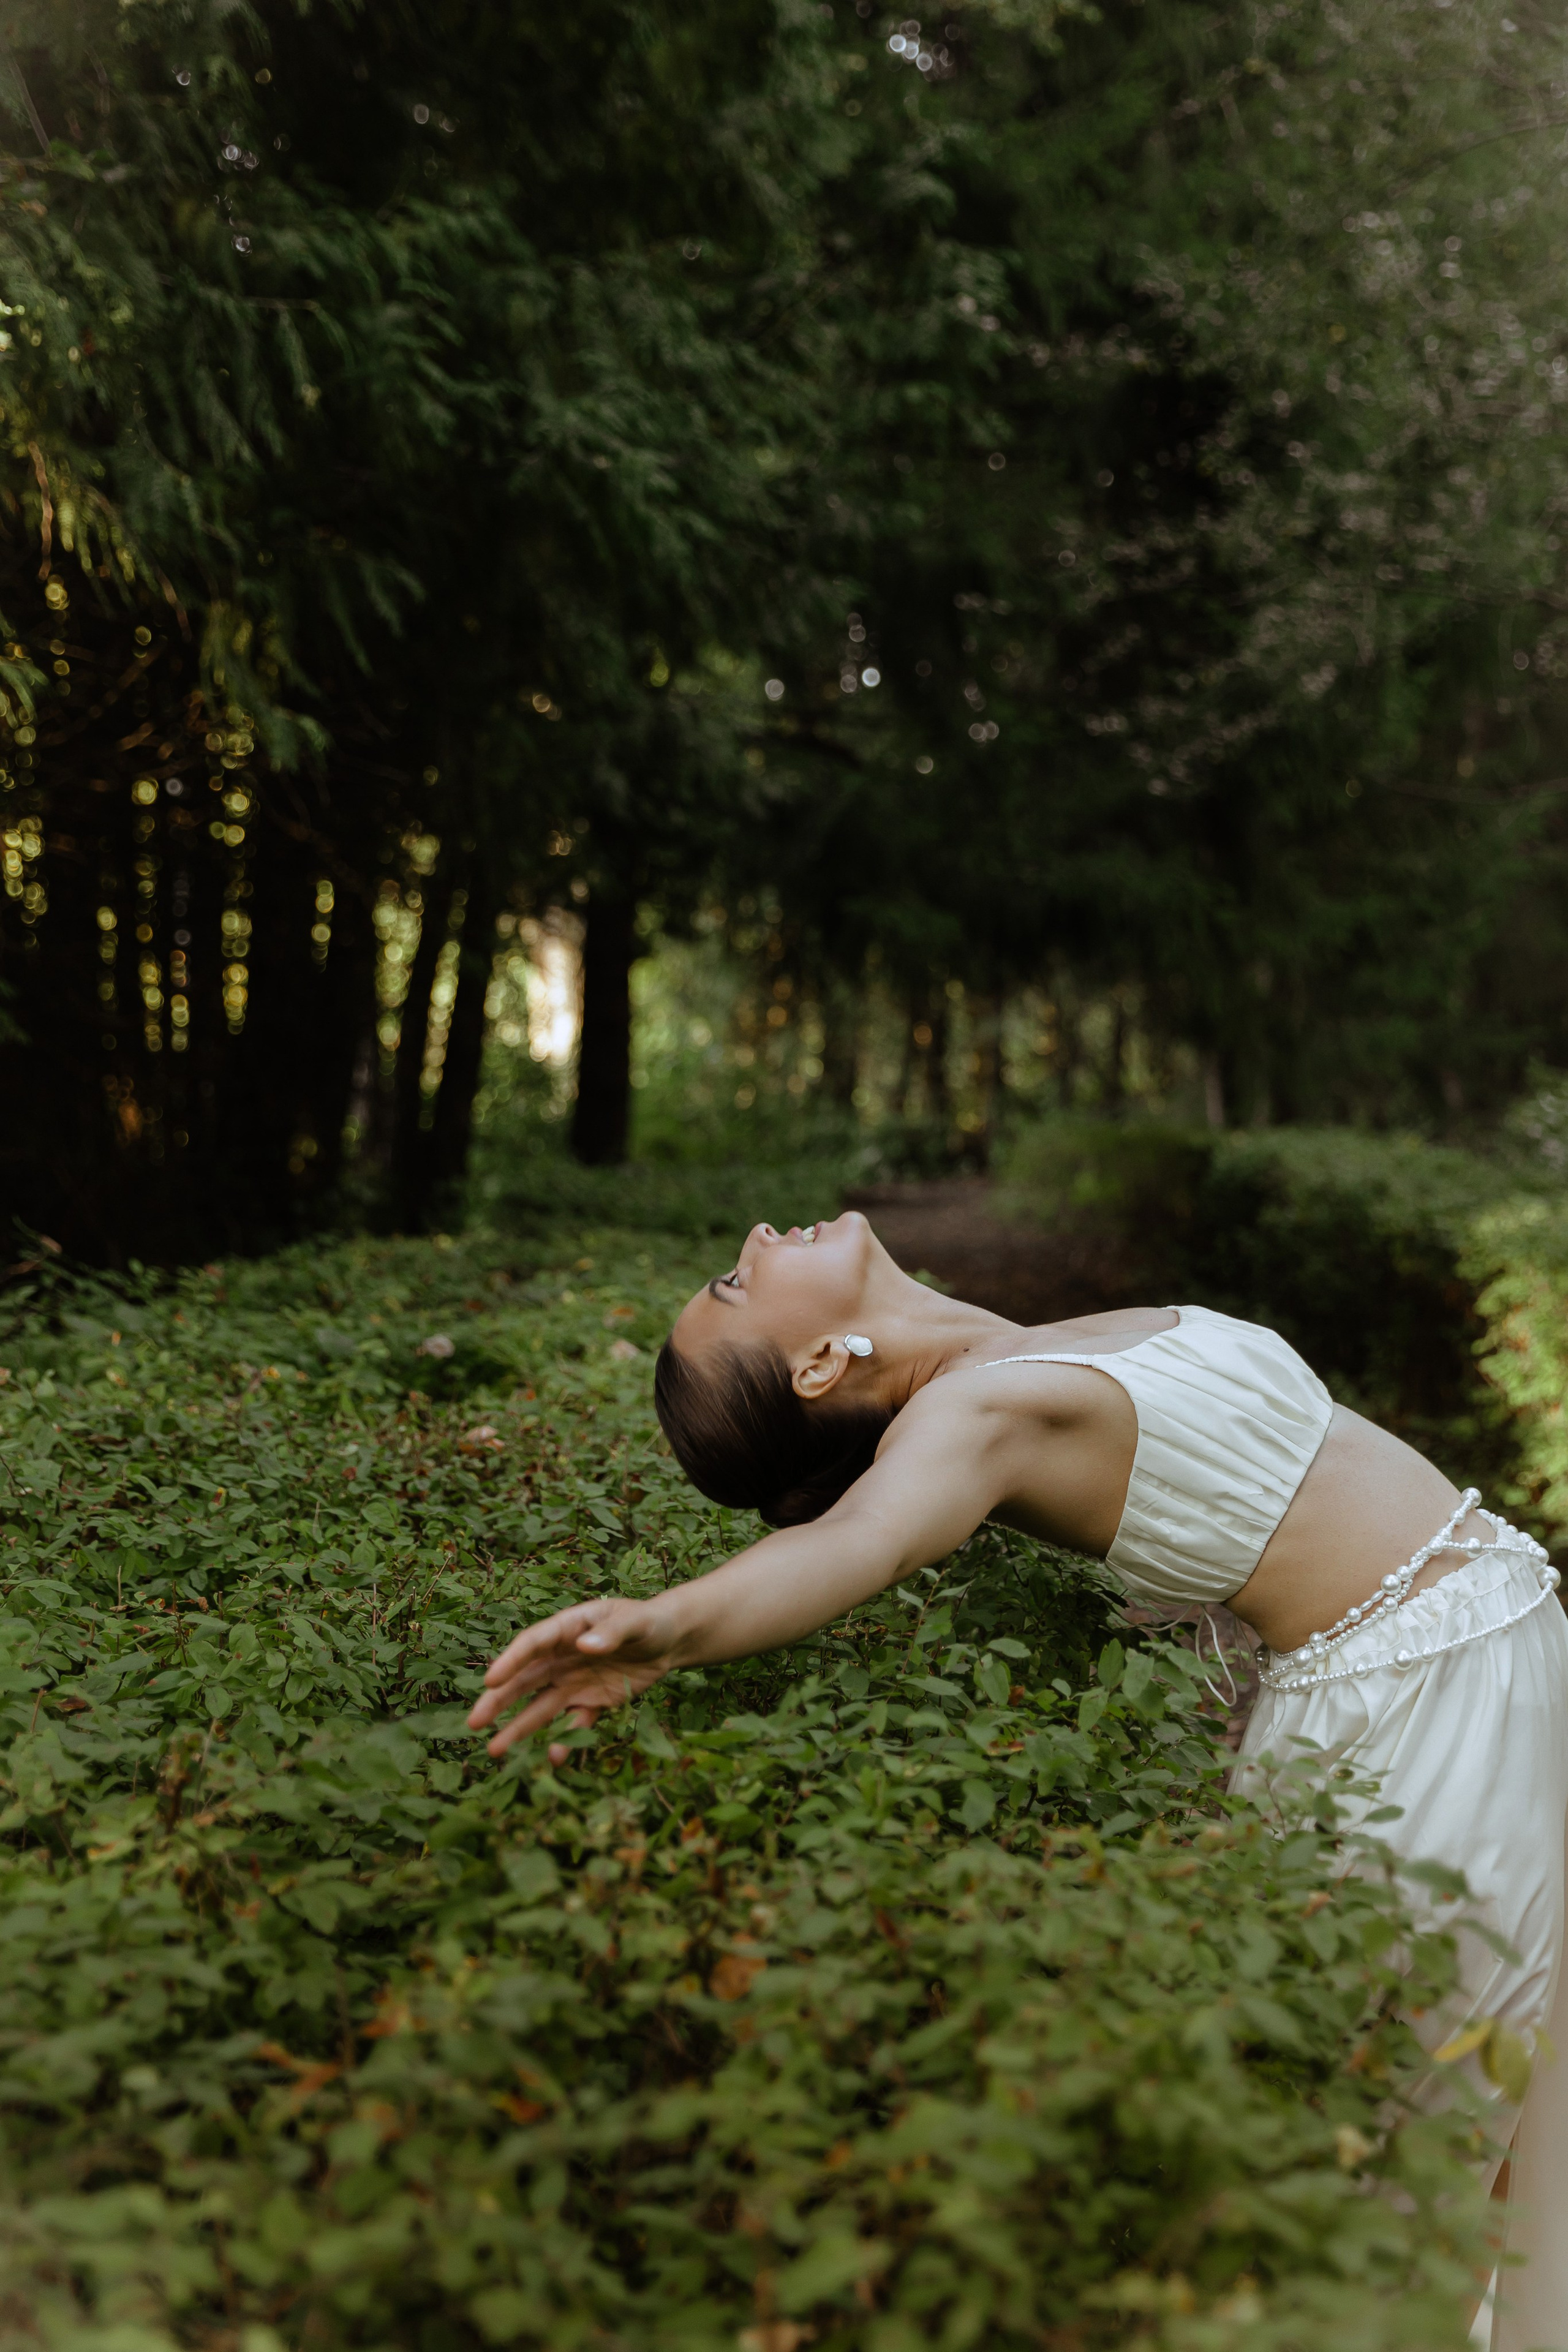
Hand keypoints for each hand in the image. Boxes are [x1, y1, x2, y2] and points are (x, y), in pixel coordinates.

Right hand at [468, 1595, 677, 1761]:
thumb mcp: (635, 1621)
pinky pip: (573, 1723)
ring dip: (519, 1728)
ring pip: (540, 1707)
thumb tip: (584, 1646)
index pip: (532, 1644)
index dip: (511, 1661)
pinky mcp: (590, 1703)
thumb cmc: (647, 1622)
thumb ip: (612, 1633)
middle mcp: (561, 1658)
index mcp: (566, 1630)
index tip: (491, 1679)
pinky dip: (564, 1740)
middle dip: (499, 1701)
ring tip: (495, 1751)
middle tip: (474, 1723)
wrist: (668, 1641)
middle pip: (524, 1680)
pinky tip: (554, 1757)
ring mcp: (573, 1683)